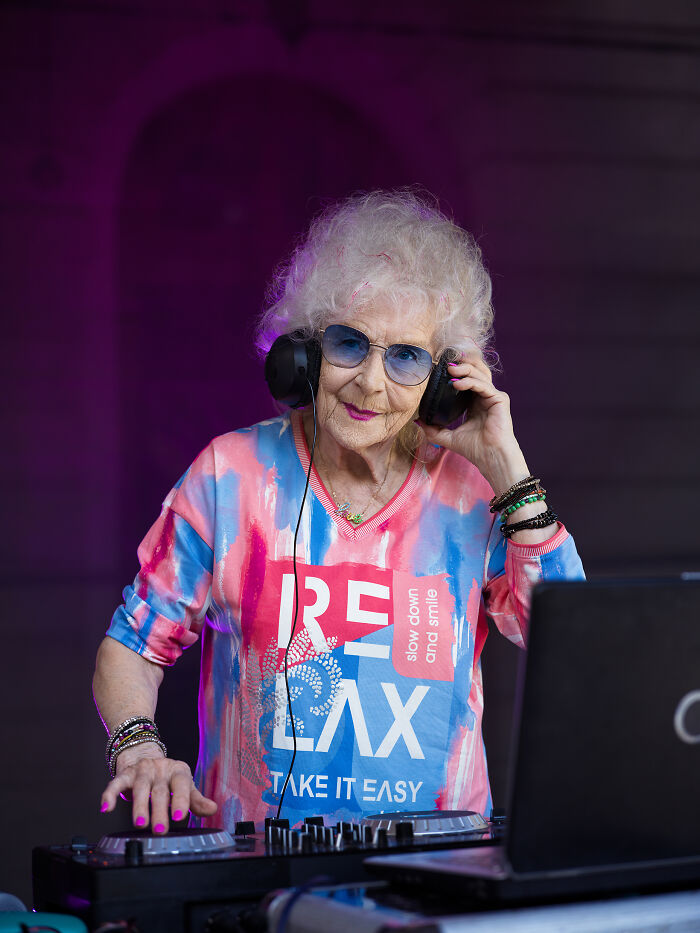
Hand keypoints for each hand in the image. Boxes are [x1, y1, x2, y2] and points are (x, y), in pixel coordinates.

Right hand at [100, 745, 216, 833]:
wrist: (144, 756)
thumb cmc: (167, 778)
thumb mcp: (184, 785)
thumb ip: (196, 800)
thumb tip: (213, 809)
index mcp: (178, 772)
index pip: (182, 784)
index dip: (181, 800)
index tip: (179, 816)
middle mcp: (161, 769)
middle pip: (160, 791)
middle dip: (159, 811)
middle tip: (159, 829)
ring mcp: (142, 771)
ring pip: (140, 788)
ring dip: (139, 806)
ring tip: (140, 824)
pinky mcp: (125, 774)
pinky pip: (115, 783)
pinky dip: (110, 794)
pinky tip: (107, 807)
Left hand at [419, 352, 528, 493]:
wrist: (490, 458)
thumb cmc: (475, 449)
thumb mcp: (448, 437)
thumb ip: (433, 429)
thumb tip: (417, 421)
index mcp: (475, 402)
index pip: (467, 378)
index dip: (456, 370)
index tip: (440, 367)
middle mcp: (485, 396)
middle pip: (475, 371)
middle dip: (461, 364)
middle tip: (445, 363)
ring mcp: (493, 396)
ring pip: (480, 374)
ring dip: (464, 369)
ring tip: (450, 369)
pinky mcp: (499, 399)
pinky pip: (483, 385)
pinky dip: (470, 382)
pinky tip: (456, 384)